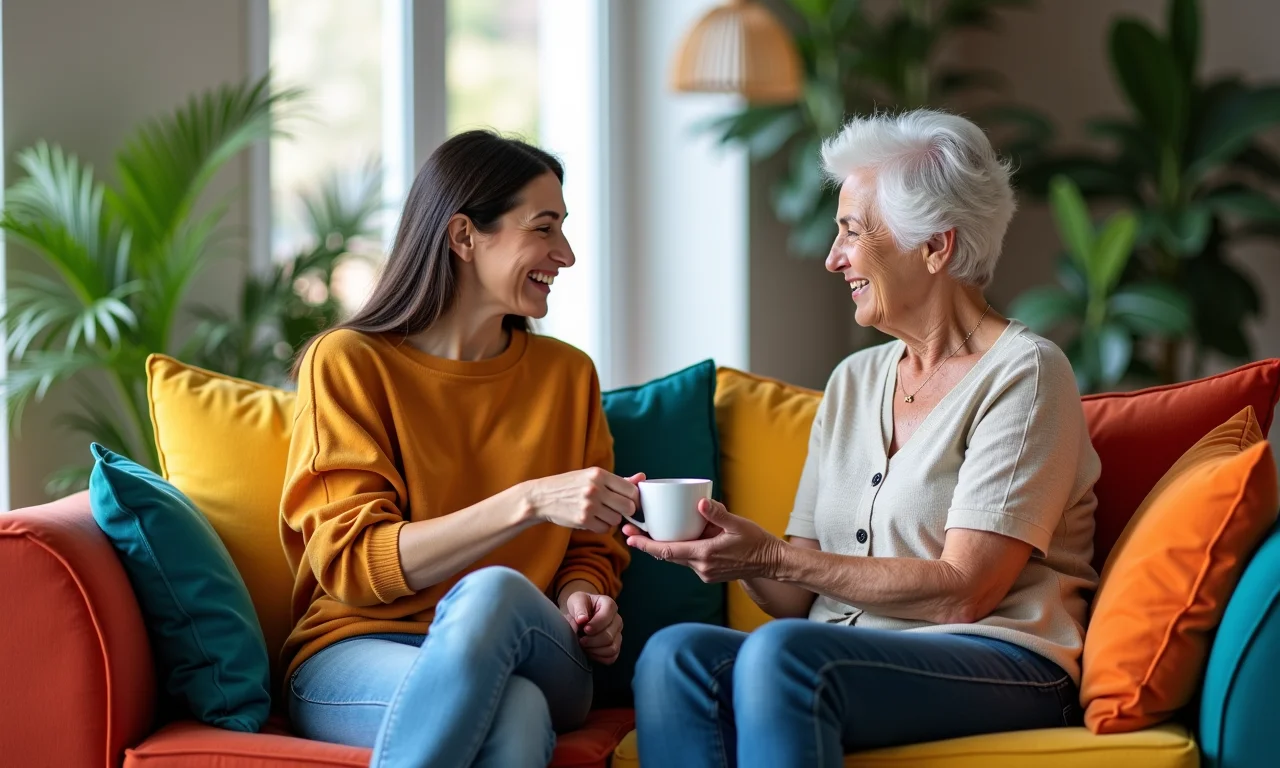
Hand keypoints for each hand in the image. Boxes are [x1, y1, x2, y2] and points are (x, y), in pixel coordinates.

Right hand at [524, 469, 643, 532]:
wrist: (542, 497)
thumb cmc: (570, 485)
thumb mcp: (592, 476)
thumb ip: (618, 480)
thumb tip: (642, 478)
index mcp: (599, 474)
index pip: (631, 490)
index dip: (634, 499)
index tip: (629, 501)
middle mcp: (595, 489)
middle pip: (628, 507)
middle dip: (626, 511)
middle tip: (617, 509)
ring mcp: (589, 505)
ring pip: (617, 520)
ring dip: (612, 519)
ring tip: (601, 513)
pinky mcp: (583, 520)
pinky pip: (604, 528)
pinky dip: (601, 527)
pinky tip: (593, 520)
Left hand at [561, 591, 623, 664]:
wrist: (580, 616)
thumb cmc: (580, 606)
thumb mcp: (576, 600)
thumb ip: (579, 608)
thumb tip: (582, 620)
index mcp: (609, 605)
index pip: (607, 617)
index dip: (595, 625)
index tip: (583, 629)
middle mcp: (617, 620)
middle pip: (609, 636)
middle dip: (592, 640)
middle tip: (580, 640)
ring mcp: (618, 634)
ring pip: (611, 648)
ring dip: (594, 650)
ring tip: (584, 645)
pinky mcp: (615, 647)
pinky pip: (611, 657)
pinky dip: (598, 657)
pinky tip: (589, 651)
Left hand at [623, 499, 782, 582]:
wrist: (772, 563)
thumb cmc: (757, 542)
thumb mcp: (739, 524)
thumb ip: (719, 514)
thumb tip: (701, 502)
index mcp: (705, 555)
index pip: (668, 552)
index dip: (646, 545)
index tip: (629, 537)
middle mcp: (701, 568)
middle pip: (667, 556)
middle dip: (647, 544)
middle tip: (629, 531)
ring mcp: (705, 573)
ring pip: (677, 559)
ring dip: (664, 547)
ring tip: (648, 532)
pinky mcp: (709, 573)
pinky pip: (688, 560)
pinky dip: (680, 550)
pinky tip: (678, 537)